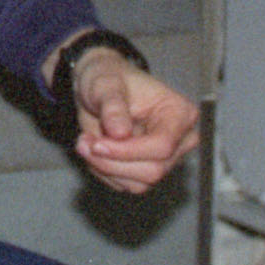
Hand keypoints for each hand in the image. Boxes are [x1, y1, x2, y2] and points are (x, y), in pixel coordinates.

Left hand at [67, 51, 199, 192]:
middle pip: (153, 170)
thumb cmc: (108, 79)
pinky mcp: (148, 171)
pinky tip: (96, 150)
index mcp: (180, 113)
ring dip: (104, 167)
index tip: (97, 144)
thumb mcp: (105, 84)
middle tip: (84, 143)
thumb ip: (113, 106)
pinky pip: (126, 185)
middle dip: (112, 162)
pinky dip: (104, 172)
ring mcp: (167, 159)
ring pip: (138, 184)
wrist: (99, 89)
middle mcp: (180, 140)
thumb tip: (120, 132)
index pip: (162, 146)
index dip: (128, 151)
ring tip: (86, 142)